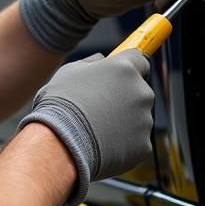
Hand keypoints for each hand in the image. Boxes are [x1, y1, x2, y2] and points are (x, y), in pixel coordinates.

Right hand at [18, 50, 153, 205]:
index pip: (140, 62)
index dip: (130, 70)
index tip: (120, 79)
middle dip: (125, 99)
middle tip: (101, 110)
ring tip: (98, 130)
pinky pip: (137, 142)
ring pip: (139, 118)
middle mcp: (141, 91)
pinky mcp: (144, 145)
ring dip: (125, 122)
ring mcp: (145, 119)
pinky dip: (124, 144)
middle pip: (140, 91)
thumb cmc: (60, 104)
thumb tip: (100, 60)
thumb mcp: (69, 72)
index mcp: (125, 68)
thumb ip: (91, 63)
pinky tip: (104, 146)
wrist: (59, 144)